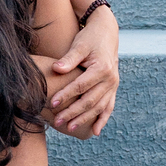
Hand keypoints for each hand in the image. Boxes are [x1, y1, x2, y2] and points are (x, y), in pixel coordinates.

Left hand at [49, 6, 118, 136]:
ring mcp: (113, 85)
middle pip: (89, 100)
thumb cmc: (89, 38)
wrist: (107, 32)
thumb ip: (69, 59)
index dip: (66, 95)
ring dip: (84, 119)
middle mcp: (110, 79)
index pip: (81, 86)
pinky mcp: (113, 88)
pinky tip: (95, 132)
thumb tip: (56, 69)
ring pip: (99, 107)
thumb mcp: (79, 45)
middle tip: (57, 121)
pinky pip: (109, 107)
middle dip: (73, 112)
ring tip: (70, 128)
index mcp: (102, 68)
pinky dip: (102, 119)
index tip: (52, 103)